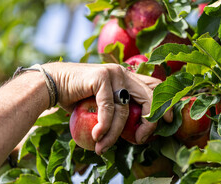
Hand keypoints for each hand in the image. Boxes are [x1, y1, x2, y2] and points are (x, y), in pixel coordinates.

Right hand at [43, 62, 170, 154]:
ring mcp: (114, 73)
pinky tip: (97, 136)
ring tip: (102, 147)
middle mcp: (124, 73)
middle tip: (140, 140)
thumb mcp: (102, 104)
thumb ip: (118, 110)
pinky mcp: (102, 76)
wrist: (52, 84)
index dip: (164, 105)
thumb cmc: (77, 97)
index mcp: (128, 78)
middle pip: (149, 98)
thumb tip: (136, 133)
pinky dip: (104, 126)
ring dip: (114, 134)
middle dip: (150, 122)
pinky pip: (109, 108)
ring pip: (124, 110)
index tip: (167, 123)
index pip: (153, 88)